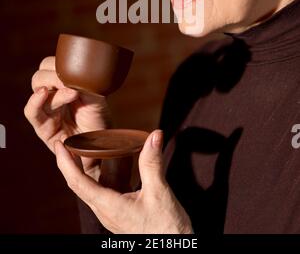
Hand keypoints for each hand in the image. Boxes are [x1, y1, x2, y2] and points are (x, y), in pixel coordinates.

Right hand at [24, 56, 111, 178]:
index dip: (59, 63)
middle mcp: (52, 95)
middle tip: (70, 79)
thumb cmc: (100, 120)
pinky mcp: (43, 128)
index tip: (75, 68)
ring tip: (71, 92)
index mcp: (63, 85)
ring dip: (53, 85)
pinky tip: (44, 94)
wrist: (102, 148)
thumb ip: (85, 82)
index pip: (51, 65)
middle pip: (41, 74)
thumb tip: (79, 69)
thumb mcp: (96, 96)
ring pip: (37, 88)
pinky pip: (32, 112)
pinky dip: (35, 101)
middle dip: (54, 73)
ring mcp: (46, 111)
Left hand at [55, 129, 192, 233]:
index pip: (78, 182)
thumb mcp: (159, 192)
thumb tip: (154, 135)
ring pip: (89, 189)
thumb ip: (152, 163)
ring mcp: (111, 213)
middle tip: (66, 142)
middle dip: (69, 163)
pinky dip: (98, 176)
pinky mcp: (119, 213)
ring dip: (82, 169)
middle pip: (78, 185)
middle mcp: (105, 211)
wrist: (173, 250)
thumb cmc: (165, 228)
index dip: (66, 162)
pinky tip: (107, 166)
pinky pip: (101, 192)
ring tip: (81, 150)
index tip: (59, 145)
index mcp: (109, 206)